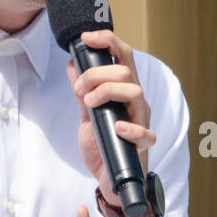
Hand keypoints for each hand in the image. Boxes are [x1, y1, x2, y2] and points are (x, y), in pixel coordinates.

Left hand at [65, 29, 155, 207]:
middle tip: (80, 90)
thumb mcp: (86, 114)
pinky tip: (116, 127)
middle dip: (97, 74)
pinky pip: (145, 132)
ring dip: (107, 92)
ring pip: (135, 91)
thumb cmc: (103, 144)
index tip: (86, 38)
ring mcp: (141, 121)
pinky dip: (130, 127)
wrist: (109, 178)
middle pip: (126, 71)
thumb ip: (81, 91)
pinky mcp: (142, 144)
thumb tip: (72, 65)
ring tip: (90, 105)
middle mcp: (136, 102)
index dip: (107, 41)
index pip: (123, 55)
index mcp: (124, 90)